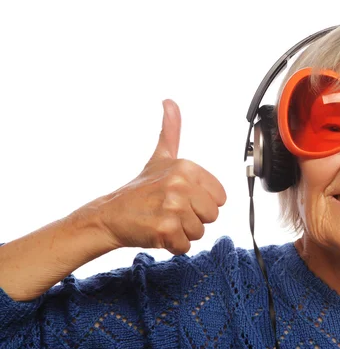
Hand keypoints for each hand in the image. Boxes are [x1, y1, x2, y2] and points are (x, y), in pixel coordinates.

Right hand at [92, 99, 226, 254]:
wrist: (109, 215)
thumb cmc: (139, 189)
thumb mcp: (159, 157)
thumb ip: (171, 131)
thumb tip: (170, 102)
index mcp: (186, 167)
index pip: (220, 198)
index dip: (202, 203)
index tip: (181, 198)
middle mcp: (180, 185)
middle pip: (212, 216)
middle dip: (193, 219)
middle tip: (170, 212)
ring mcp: (172, 207)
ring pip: (199, 232)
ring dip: (182, 233)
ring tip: (163, 221)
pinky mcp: (164, 229)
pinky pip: (185, 246)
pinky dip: (173, 246)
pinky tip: (158, 233)